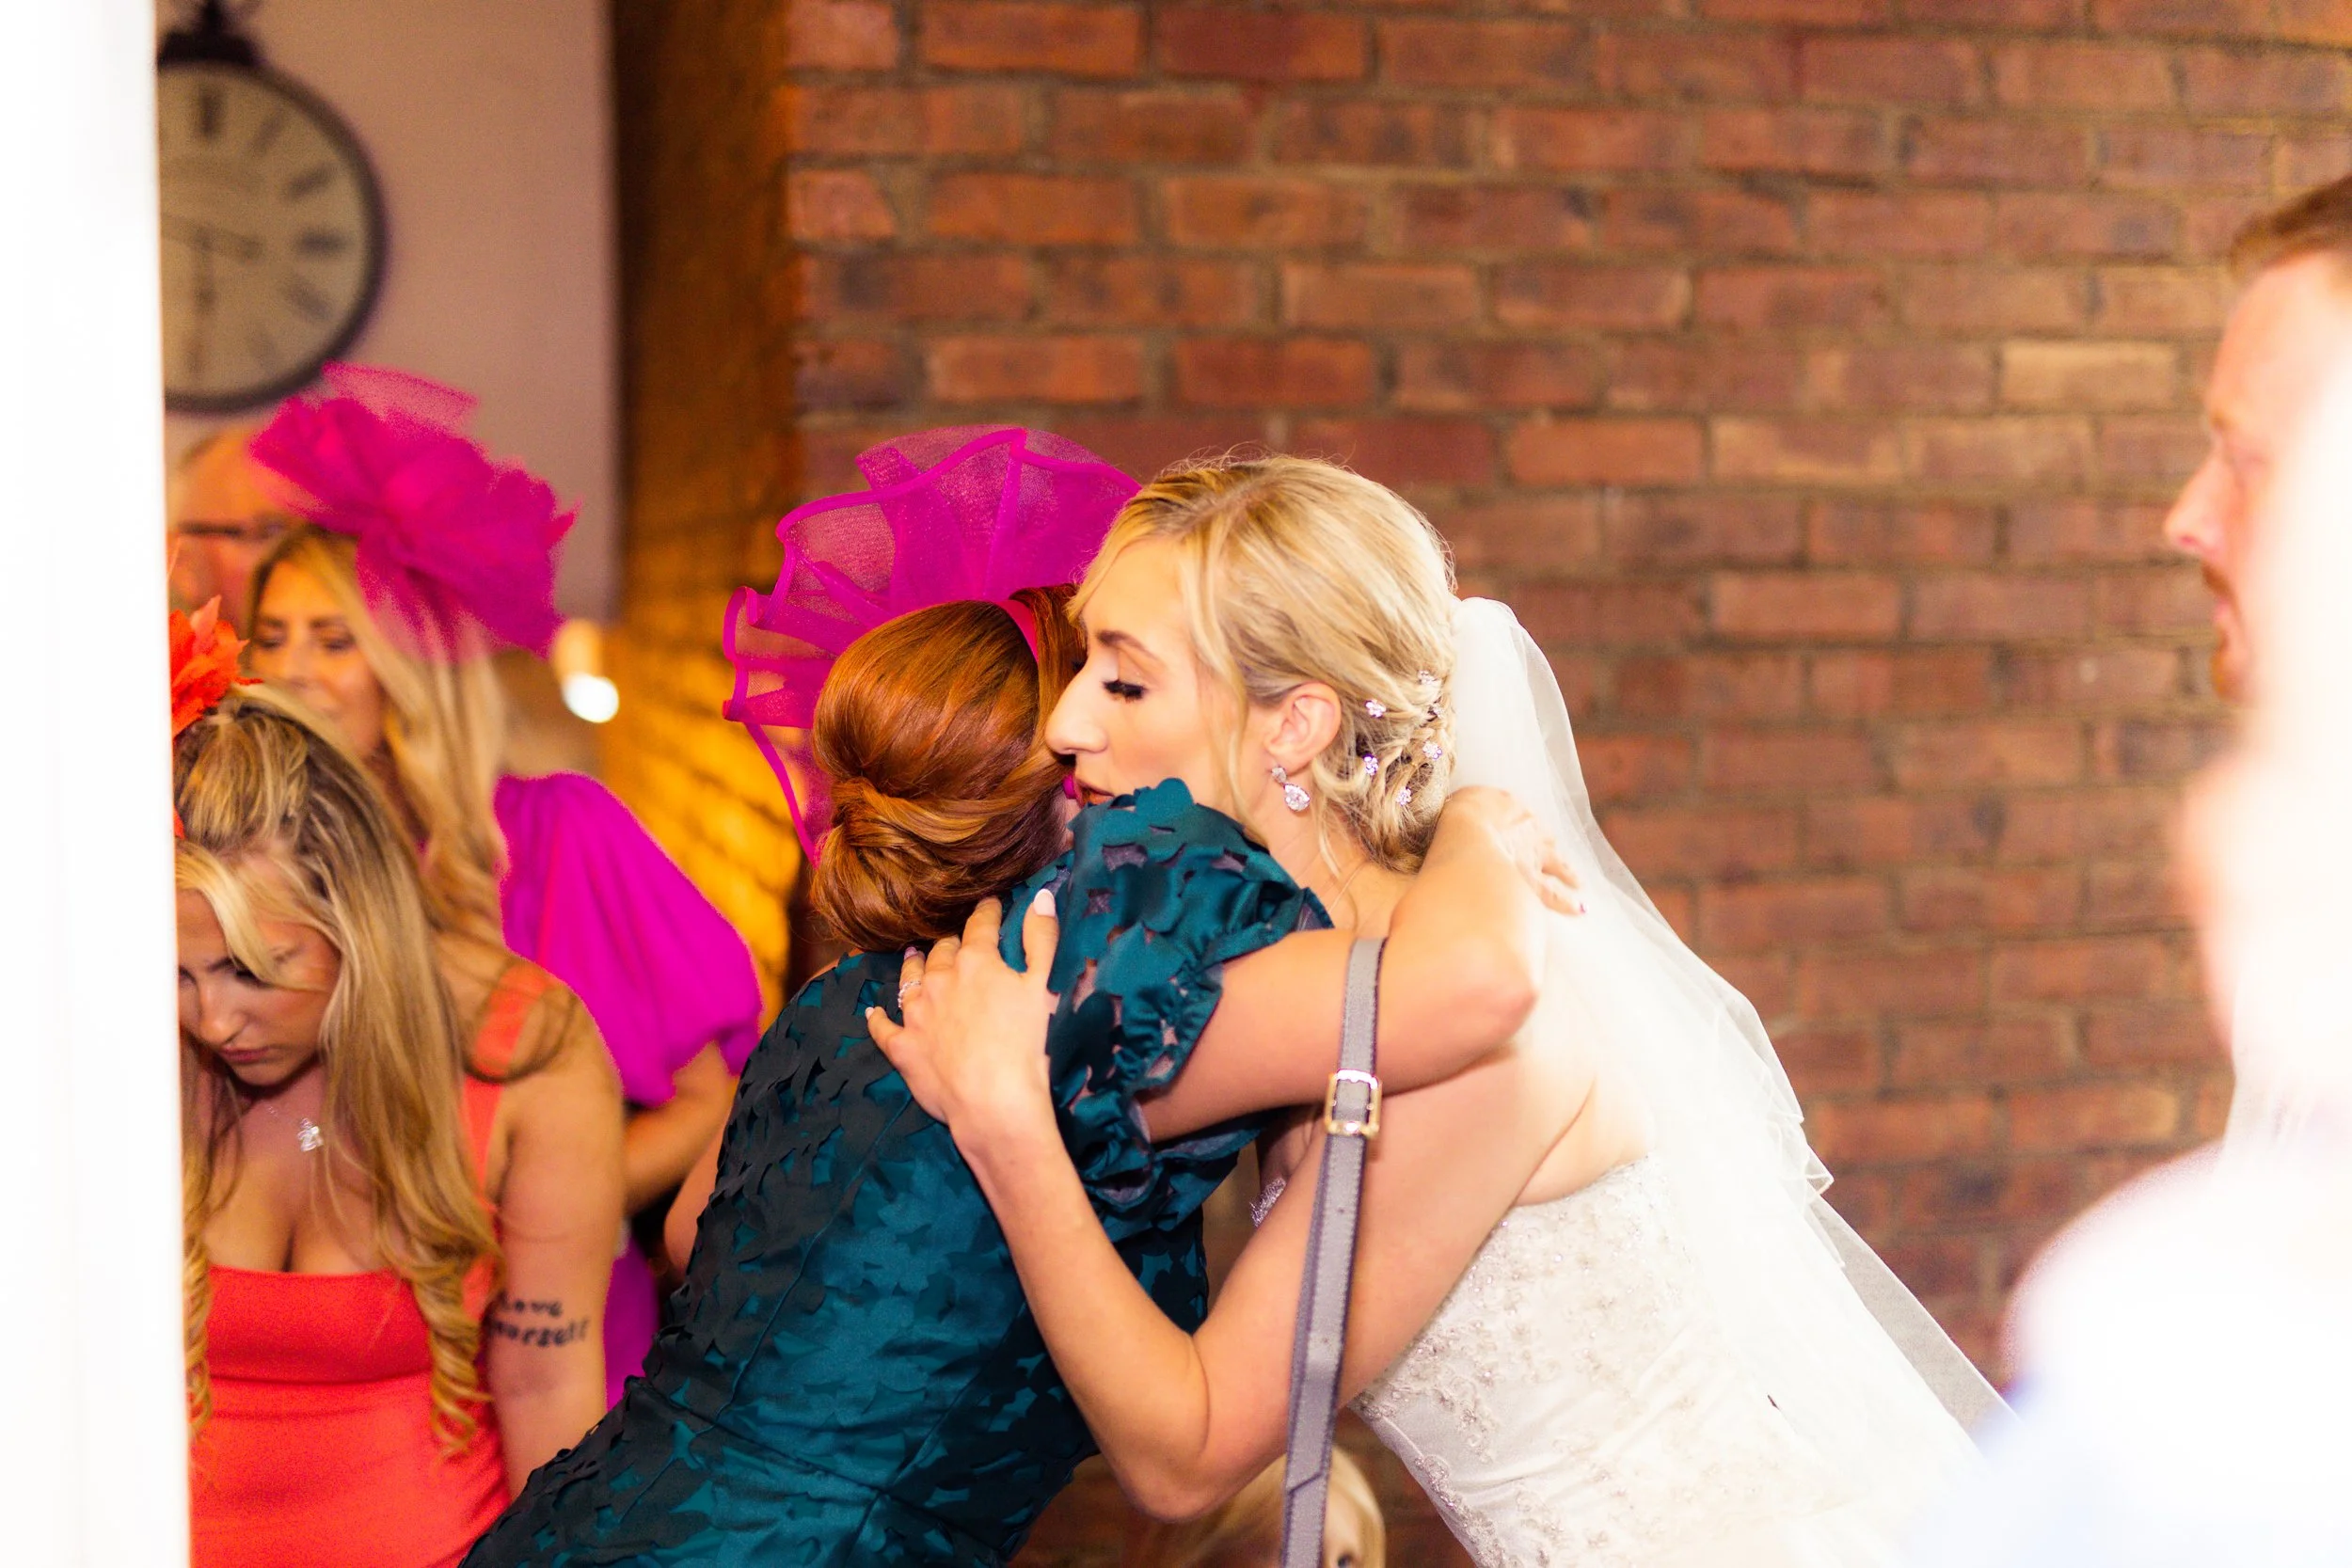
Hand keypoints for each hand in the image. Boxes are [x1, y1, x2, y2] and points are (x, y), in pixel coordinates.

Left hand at [868, 891, 1062, 1142]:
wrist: (994, 1101)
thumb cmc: (1027, 1043)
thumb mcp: (1044, 985)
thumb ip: (1041, 939)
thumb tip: (1040, 896)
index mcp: (976, 961)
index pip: (980, 925)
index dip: (987, 912)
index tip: (990, 905)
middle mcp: (939, 979)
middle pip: (942, 951)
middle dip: (951, 942)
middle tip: (958, 941)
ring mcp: (916, 1013)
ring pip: (909, 979)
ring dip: (913, 966)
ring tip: (913, 955)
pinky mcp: (902, 1047)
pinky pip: (882, 1027)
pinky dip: (877, 1017)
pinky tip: (872, 1011)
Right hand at [1443, 786, 1583, 915]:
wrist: (1468, 838)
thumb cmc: (1458, 819)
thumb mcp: (1459, 804)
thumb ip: (1462, 809)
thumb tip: (1453, 811)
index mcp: (1508, 806)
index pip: (1518, 816)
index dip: (1520, 826)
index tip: (1523, 830)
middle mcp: (1528, 830)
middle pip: (1543, 838)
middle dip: (1548, 847)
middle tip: (1554, 852)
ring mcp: (1533, 857)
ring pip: (1557, 865)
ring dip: (1567, 873)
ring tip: (1578, 883)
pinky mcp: (1534, 883)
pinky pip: (1554, 895)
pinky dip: (1567, 903)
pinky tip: (1579, 909)